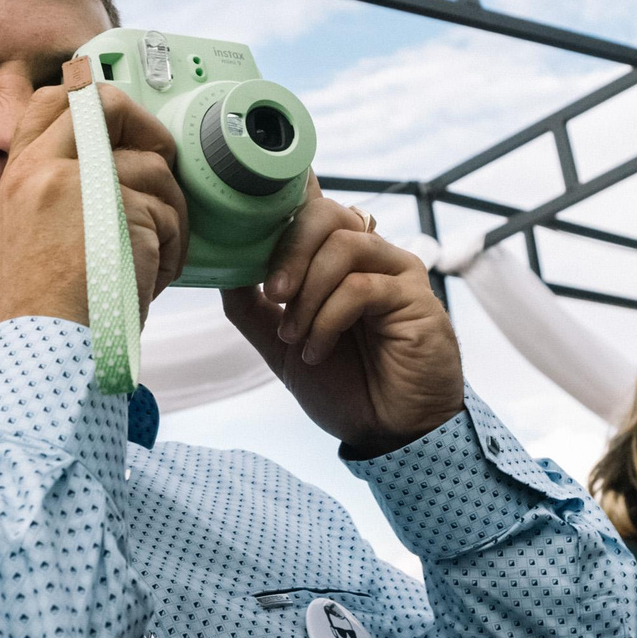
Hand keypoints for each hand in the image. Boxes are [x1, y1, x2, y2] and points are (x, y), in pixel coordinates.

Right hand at [0, 60, 188, 329]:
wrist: (46, 349)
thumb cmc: (50, 312)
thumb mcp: (33, 234)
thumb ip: (61, 191)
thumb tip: (114, 162)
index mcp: (20, 175)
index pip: (53, 102)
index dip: (94, 98)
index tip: (124, 126)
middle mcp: (44, 169)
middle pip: (107, 104)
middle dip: (148, 131)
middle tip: (161, 167)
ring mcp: (82, 184)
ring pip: (154, 168)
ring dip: (168, 213)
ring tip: (153, 257)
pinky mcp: (121, 209)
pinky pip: (170, 212)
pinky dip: (174, 248)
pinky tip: (153, 278)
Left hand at [222, 180, 463, 453]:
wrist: (388, 434)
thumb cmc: (346, 386)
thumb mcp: (281, 345)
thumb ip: (252, 307)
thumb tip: (221, 266)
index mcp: (338, 261)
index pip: (311, 208)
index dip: (282, 203)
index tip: (247, 225)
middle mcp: (370, 257)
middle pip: (327, 214)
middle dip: (289, 250)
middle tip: (273, 293)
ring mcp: (396, 273)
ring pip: (344, 245)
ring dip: (308, 292)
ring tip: (294, 334)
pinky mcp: (415, 298)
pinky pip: (361, 287)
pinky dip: (328, 318)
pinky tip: (318, 349)